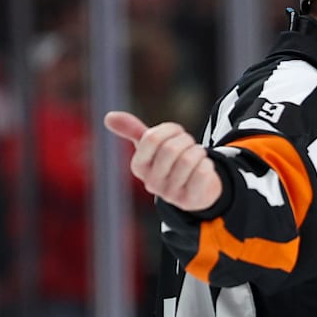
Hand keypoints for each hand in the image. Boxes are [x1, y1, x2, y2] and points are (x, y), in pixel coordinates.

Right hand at [104, 111, 221, 211]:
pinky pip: (202, 173)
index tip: (177, 132)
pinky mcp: (190, 200)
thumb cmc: (171, 163)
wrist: (195, 189)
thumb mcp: (151, 147)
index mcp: (138, 166)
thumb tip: (108, 116)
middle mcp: (151, 182)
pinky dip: (208, 164)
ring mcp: (170, 194)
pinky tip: (204, 167)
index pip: (152, 138)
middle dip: (186, 140)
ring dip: (198, 151)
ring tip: (197, 155)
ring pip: (189, 160)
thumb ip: (133, 131)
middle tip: (189, 145)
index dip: (170, 129)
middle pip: (171, 149)